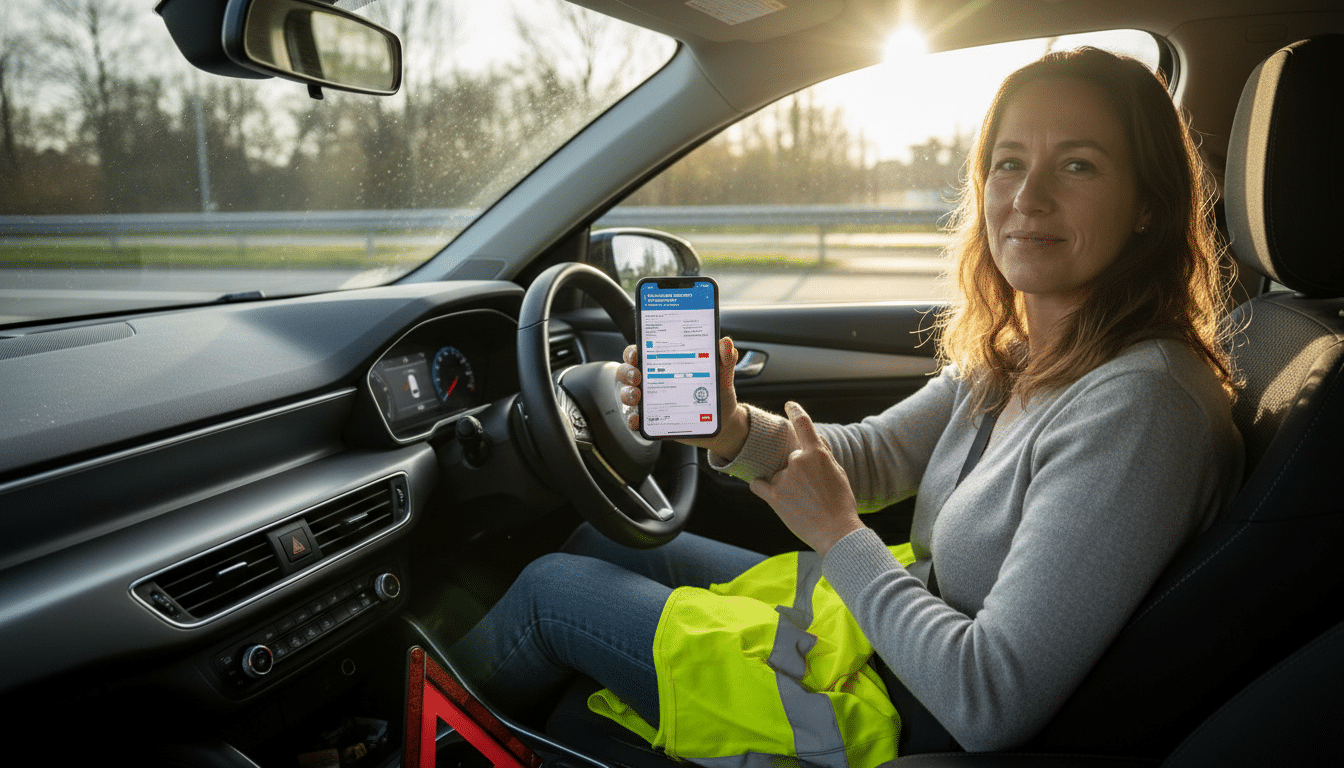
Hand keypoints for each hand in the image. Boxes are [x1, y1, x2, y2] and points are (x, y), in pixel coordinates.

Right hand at [617, 336, 748, 457]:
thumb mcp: (722, 376)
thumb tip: (726, 343)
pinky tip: (637, 420)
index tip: (636, 353)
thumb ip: (724, 360)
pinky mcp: (653, 420)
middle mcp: (653, 380)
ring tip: (637, 396)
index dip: (633, 351)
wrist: (724, 424)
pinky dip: (633, 420)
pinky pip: (636, 420)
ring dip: (627, 394)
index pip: (642, 352)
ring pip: (627, 393)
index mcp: (665, 364)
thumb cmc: (718, 395)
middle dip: (626, 372)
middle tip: (636, 376)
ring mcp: (650, 401)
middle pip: (628, 371)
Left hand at [749, 401, 864, 557]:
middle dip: (799, 472)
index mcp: (817, 453)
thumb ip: (823, 456)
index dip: (796, 412)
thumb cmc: (841, 504)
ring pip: (779, 474)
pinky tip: (773, 495)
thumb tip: (814, 444)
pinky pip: (759, 484)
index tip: (789, 405)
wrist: (836, 532)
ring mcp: (785, 478)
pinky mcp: (774, 496)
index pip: (804, 425)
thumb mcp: (838, 473)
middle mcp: (798, 461)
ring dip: (787, 484)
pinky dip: (763, 487)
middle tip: (813, 492)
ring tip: (803, 503)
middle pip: (792, 459)